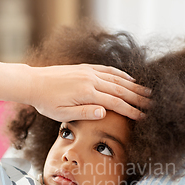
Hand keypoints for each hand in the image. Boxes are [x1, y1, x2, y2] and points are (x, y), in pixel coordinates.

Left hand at [0, 58, 150, 121]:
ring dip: (132, 85)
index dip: (130, 110)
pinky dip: (120, 74)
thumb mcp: (63, 113)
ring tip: (146, 92)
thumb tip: (105, 112)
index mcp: (87, 93)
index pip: (115, 103)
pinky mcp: (84, 68)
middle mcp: (91, 80)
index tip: (142, 116)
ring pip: (116, 79)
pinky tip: (128, 78)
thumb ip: (85, 112)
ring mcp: (88, 72)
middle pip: (120, 90)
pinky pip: (107, 70)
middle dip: (137, 98)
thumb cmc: (46, 102)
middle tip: (151, 104)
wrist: (33, 83)